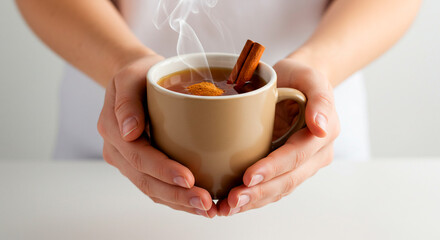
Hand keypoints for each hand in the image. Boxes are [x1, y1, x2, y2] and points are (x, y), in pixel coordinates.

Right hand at [97, 55, 216, 217]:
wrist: (136, 79)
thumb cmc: (138, 75)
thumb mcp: (130, 77)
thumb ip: (127, 101)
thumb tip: (129, 131)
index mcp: (113, 130)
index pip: (138, 157)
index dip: (163, 171)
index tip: (189, 178)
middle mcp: (118, 151)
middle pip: (146, 181)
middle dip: (177, 195)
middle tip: (205, 202)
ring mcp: (129, 161)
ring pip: (152, 190)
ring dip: (179, 202)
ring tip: (207, 208)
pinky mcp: (142, 165)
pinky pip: (157, 187)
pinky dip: (176, 198)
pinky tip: (197, 203)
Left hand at [217, 58, 339, 215]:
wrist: (296, 82)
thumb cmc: (300, 77)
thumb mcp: (312, 77)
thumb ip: (320, 98)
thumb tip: (321, 127)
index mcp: (323, 134)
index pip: (296, 156)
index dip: (273, 168)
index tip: (249, 176)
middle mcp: (315, 154)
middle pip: (287, 180)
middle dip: (260, 192)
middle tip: (232, 199)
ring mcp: (300, 164)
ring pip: (279, 189)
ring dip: (254, 201)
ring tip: (227, 207)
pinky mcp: (284, 167)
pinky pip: (271, 187)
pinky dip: (253, 198)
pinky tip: (232, 204)